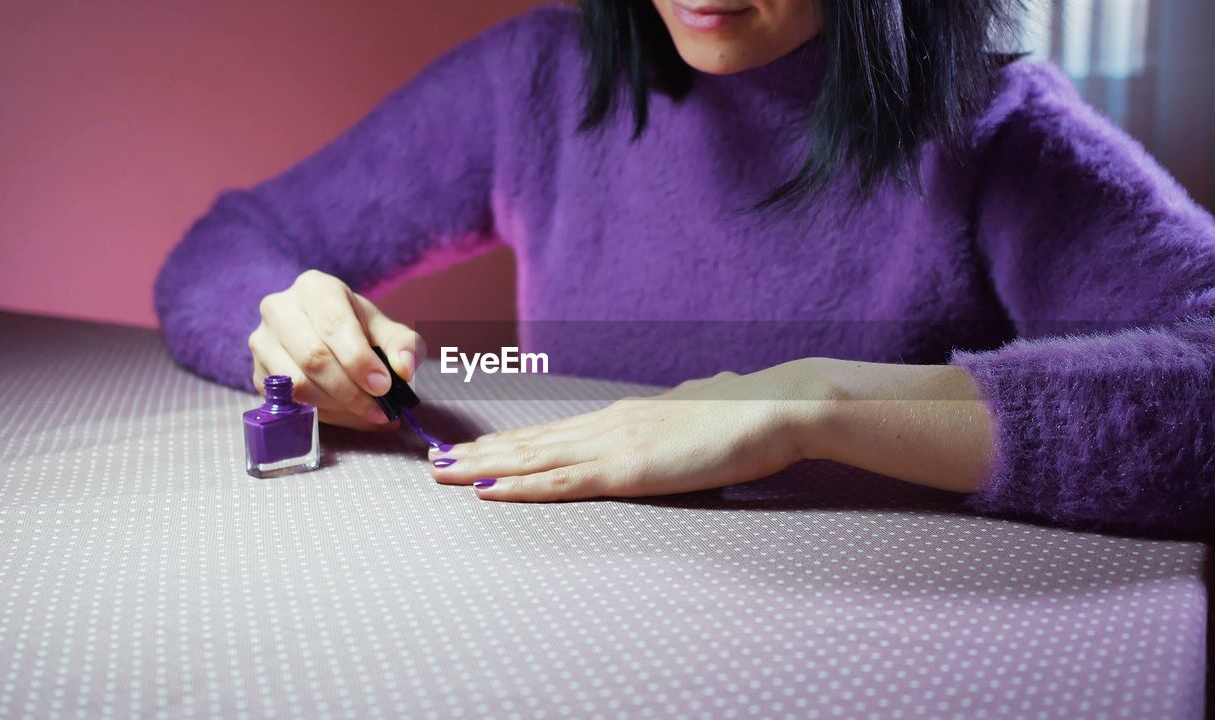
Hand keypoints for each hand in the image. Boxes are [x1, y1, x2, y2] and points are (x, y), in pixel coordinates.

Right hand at [250, 269, 422, 430]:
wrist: (321, 335)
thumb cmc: (357, 330)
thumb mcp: (386, 330)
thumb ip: (404, 345)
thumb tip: (405, 368)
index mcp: (314, 288)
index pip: (334, 325)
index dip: (359, 360)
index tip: (383, 386)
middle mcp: (279, 309)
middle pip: (314, 357)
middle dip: (351, 391)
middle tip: (380, 410)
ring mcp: (261, 342)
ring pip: (298, 384)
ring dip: (338, 407)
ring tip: (369, 414)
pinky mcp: (258, 374)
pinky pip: (289, 403)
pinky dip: (323, 415)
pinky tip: (346, 414)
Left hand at [427, 363, 832, 500]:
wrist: (776, 405)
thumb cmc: (748, 410)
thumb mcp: (702, 407)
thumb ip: (683, 413)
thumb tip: (688, 404)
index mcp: (623, 416)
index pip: (554, 432)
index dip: (511, 441)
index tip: (477, 448)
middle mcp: (607, 425)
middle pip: (531, 443)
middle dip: (481, 454)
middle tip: (437, 462)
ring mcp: (614, 445)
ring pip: (534, 460)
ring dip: (485, 468)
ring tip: (445, 474)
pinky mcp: (628, 470)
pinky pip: (562, 482)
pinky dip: (521, 488)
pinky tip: (490, 491)